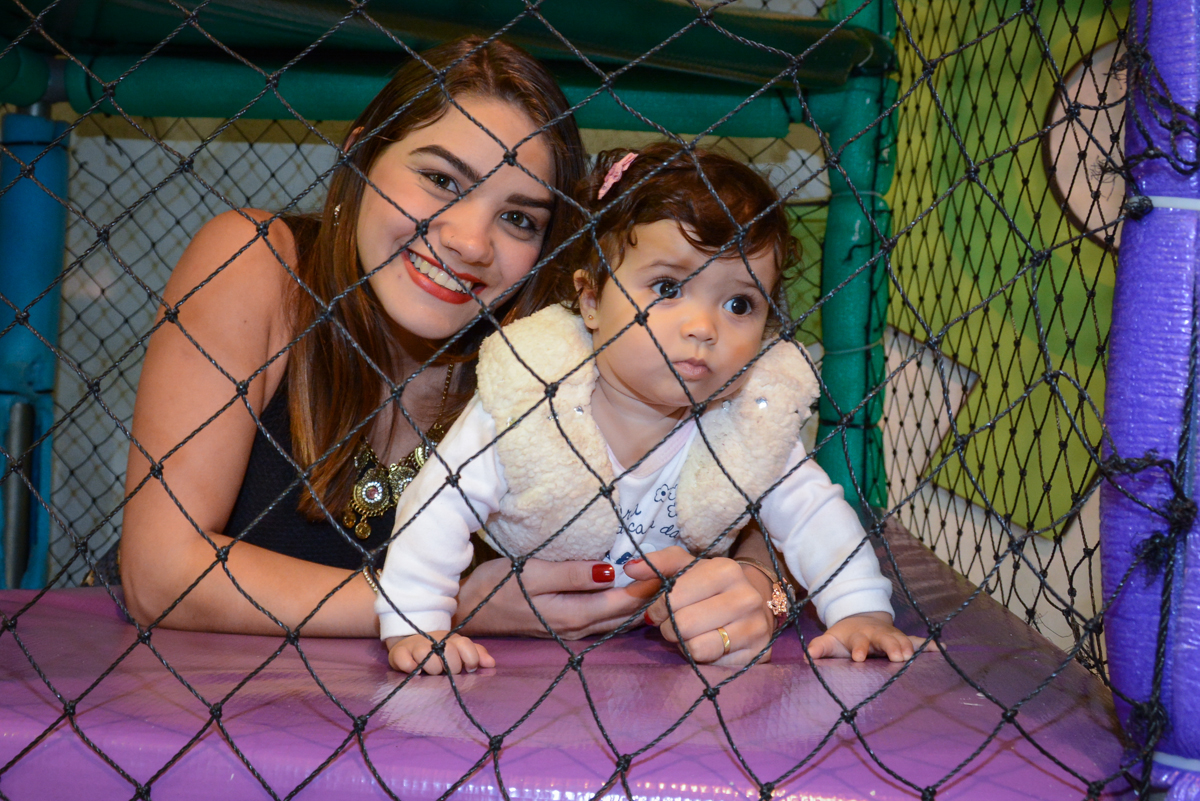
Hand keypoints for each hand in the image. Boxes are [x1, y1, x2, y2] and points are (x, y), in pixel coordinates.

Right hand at [385, 631, 494, 673]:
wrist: (411, 643)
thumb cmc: (440, 651)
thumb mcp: (460, 651)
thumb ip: (476, 655)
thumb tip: (491, 664)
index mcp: (452, 641)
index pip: (465, 645)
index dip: (471, 658)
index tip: (470, 669)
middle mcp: (434, 641)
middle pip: (448, 651)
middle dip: (452, 666)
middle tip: (448, 671)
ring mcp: (416, 646)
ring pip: (426, 655)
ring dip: (432, 668)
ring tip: (432, 673)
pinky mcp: (399, 653)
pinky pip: (405, 661)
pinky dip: (411, 668)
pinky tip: (415, 672)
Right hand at [454, 557, 658, 639]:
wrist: (468, 612)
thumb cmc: (498, 586)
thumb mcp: (533, 573)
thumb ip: (573, 574)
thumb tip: (612, 573)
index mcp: (574, 615)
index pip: (625, 602)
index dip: (651, 585)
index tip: (673, 566)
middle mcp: (578, 629)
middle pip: (627, 614)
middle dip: (654, 595)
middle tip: (678, 572)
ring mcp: (572, 631)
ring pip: (619, 620)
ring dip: (642, 603)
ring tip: (664, 582)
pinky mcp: (566, 627)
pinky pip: (606, 620)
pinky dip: (625, 608)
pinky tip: (635, 596)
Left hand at [624, 546, 774, 665]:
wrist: (755, 603)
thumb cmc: (710, 585)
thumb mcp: (686, 567)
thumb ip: (658, 565)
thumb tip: (630, 569)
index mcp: (725, 570)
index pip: (673, 598)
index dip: (658, 608)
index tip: (660, 610)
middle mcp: (745, 597)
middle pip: (684, 626)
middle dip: (670, 628)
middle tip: (675, 624)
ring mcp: (755, 627)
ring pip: (698, 649)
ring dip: (685, 646)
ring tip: (691, 634)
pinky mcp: (757, 654)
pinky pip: (714, 665)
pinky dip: (704, 658)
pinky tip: (710, 645)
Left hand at [805, 611, 920, 661]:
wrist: (862, 619)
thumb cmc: (845, 637)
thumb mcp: (831, 640)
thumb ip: (821, 647)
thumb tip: (807, 656)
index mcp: (859, 635)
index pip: (858, 641)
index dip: (859, 648)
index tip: (858, 658)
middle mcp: (877, 634)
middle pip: (884, 638)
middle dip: (890, 646)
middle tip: (897, 657)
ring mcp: (892, 635)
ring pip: (902, 639)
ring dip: (908, 647)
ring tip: (913, 657)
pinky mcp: (904, 639)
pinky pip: (918, 641)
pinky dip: (930, 645)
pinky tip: (943, 649)